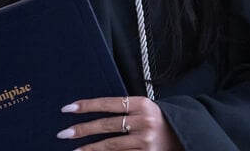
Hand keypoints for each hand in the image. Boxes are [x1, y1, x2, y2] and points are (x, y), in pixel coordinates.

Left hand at [56, 96, 182, 149]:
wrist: (185, 135)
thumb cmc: (160, 121)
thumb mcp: (145, 108)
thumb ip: (125, 109)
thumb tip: (93, 113)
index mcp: (142, 104)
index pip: (108, 104)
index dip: (86, 106)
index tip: (67, 108)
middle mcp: (144, 122)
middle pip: (106, 126)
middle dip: (82, 130)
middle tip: (64, 133)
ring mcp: (146, 141)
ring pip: (110, 146)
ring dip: (90, 149)